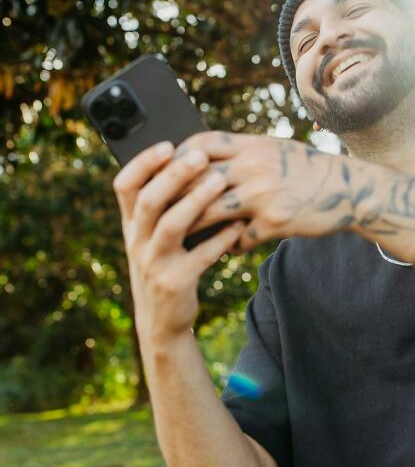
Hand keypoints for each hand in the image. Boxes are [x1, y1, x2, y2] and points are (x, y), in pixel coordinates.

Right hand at [113, 141, 245, 340]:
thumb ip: (163, 208)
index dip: (143, 163)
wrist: (161, 321)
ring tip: (220, 181)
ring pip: (172, 226)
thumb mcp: (153, 238)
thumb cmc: (165, 266)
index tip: (167, 145)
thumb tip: (190, 162)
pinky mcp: (175, 283)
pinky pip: (200, 256)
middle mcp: (137, 242)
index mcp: (131, 225)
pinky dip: (221, 238)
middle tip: (200, 156)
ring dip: (196, 201)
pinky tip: (239, 225)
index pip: (124, 186)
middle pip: (149, 201)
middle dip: (174, 175)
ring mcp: (153, 264)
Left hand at [172, 132, 365, 252]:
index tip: (164, 173)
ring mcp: (263, 194)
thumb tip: (201, 156)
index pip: (200, 145)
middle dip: (173, 198)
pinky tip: (224, 250)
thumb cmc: (305, 169)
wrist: (347, 189)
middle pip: (196, 180)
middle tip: (158, 214)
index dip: (176, 158)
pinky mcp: (274, 222)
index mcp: (251, 145)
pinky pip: (238, 239)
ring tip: (181, 238)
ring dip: (192, 228)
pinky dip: (227, 247)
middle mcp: (253, 166)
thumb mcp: (272, 150)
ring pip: (209, 212)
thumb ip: (240, 152)